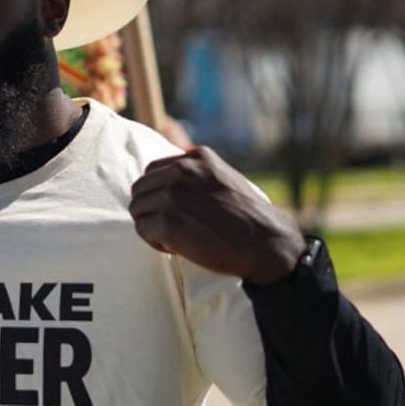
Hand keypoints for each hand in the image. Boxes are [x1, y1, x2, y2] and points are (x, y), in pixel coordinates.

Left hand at [129, 147, 306, 285]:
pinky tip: (175, 248)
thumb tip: (168, 184)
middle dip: (152, 209)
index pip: (153, 171)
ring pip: (138, 209)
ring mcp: (174, 195)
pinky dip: (154, 242)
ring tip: (174, 238)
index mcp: (196, 157)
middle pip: (140, 188)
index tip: (177, 212)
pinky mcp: (169, 222)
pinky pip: (142, 230)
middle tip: (172, 228)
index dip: (160, 195)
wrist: (266, 242)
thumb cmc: (247, 217)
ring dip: (151, 226)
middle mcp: (182, 170)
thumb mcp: (224, 179)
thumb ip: (198, 175)